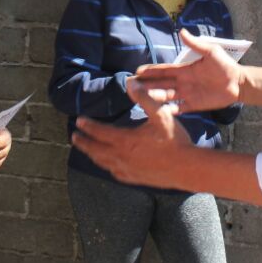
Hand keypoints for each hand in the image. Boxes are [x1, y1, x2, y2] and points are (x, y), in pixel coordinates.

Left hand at [73, 81, 192, 186]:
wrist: (187, 168)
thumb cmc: (175, 140)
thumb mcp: (161, 115)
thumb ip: (145, 99)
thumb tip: (131, 84)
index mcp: (126, 140)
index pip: (100, 132)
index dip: (88, 126)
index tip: (79, 120)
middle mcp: (122, 157)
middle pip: (95, 150)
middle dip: (83, 142)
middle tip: (74, 136)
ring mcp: (127, 170)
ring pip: (103, 162)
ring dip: (92, 154)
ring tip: (85, 149)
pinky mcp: (134, 179)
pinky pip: (114, 173)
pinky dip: (106, 166)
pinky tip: (107, 164)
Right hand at [131, 29, 242, 112]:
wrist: (238, 83)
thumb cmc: (225, 65)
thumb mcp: (211, 51)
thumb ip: (196, 44)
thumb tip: (182, 30)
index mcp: (185, 70)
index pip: (164, 71)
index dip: (151, 71)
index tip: (137, 71)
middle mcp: (183, 82)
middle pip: (161, 84)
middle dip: (146, 85)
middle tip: (131, 86)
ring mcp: (187, 94)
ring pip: (166, 96)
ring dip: (154, 97)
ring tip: (140, 99)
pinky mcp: (194, 105)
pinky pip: (178, 109)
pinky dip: (168, 111)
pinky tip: (157, 113)